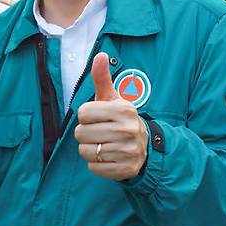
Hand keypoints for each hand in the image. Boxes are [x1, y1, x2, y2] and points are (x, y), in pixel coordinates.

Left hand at [73, 52, 147, 179]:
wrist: (144, 147)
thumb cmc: (120, 119)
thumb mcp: (113, 98)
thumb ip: (102, 78)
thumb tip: (100, 55)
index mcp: (124, 110)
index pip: (83, 113)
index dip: (86, 116)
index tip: (98, 117)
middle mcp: (128, 130)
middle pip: (81, 133)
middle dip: (86, 134)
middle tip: (100, 132)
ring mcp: (128, 151)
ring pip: (85, 152)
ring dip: (90, 150)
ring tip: (104, 145)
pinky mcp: (125, 170)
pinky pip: (93, 168)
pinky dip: (96, 164)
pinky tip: (108, 157)